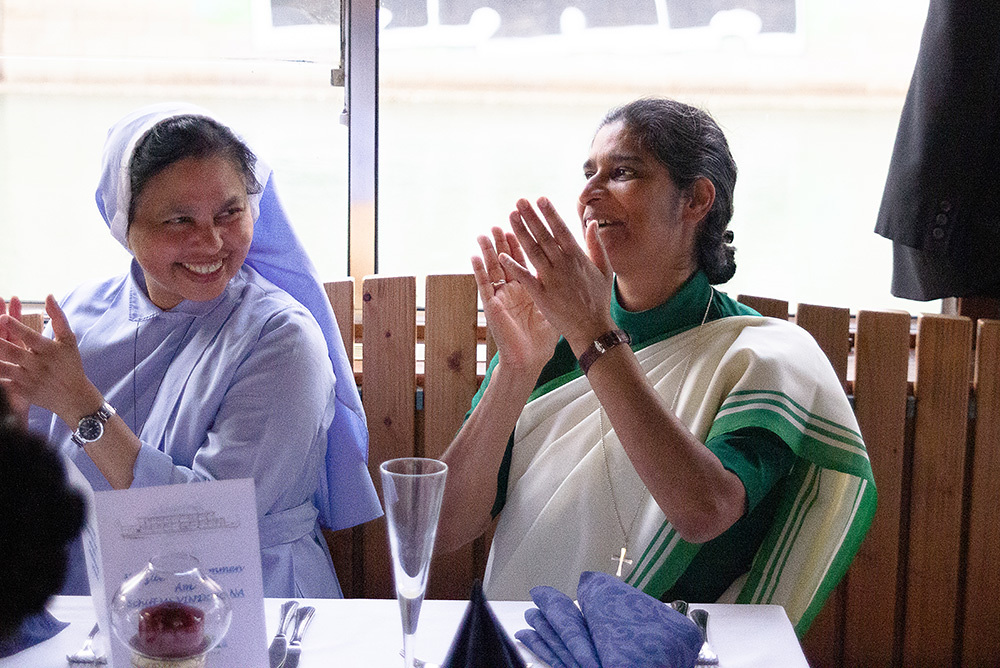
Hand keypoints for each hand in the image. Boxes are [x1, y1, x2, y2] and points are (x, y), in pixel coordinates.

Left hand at [0, 295, 99, 425]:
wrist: (74, 397)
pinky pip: (4, 382)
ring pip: (3, 367)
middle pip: (11, 351)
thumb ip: (58, 318)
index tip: (3, 317)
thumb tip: (48, 296)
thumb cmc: (70, 365)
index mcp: (49, 350)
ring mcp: (28, 379)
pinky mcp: (22, 391)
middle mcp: (38, 364)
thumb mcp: (68, 340)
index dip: (15, 326)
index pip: (30, 336)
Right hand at [472, 227, 558, 373]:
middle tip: (508, 216)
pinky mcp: (491, 306)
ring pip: (494, 267)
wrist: (529, 359)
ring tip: (487, 231)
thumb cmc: (542, 339)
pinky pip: (483, 285)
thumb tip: (574, 273)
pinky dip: (479, 270)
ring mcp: (501, 296)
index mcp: (529, 288)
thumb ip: (560, 288)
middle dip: (508, 238)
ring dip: (490, 249)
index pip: (528, 259)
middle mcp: (513, 289)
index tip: (529, 221)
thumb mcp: (554, 308)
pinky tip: (475, 255)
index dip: (528, 240)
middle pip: (509, 258)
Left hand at [501, 197, 615, 354]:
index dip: (549, 213)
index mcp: (577, 257)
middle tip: (519, 201)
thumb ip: (596, 245)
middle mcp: (563, 265)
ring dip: (520, 233)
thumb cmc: (599, 299)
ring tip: (511, 216)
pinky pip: (525, 277)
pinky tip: (502, 254)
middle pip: (543, 236)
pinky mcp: (541, 295)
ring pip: (532, 251)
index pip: (561, 229)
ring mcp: (551, 279)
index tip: (540, 199)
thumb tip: (591, 222)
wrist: (592, 328)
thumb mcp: (604, 269)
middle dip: (531, 217)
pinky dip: (514, 266)